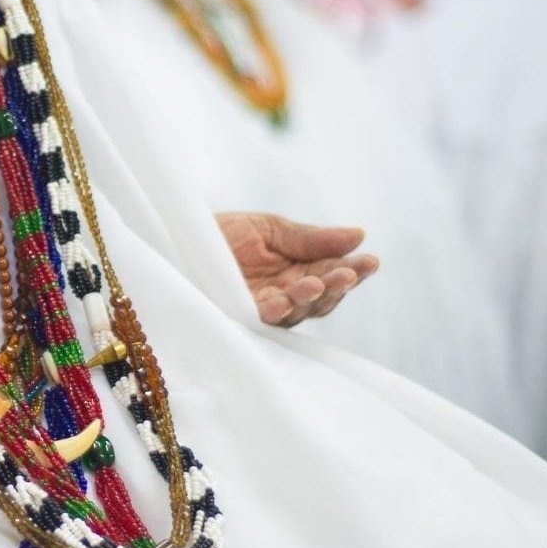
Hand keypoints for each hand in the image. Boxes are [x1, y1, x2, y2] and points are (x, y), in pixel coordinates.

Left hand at [216, 212, 378, 327]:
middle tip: (350, 273)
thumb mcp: (270, 229)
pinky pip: (262, 318)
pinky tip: (288, 296)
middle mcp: (285, 295)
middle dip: (338, 286)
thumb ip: (311, 238)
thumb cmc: (221, 234)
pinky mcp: (238, 316)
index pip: (332, 275)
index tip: (371, 261)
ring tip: (318, 282)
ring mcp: (262, 308)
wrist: (176, 237)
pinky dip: (277, 308)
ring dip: (310, 298)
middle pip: (321, 299)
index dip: (352, 271)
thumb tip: (358, 235)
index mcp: (297, 272)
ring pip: (296, 312)